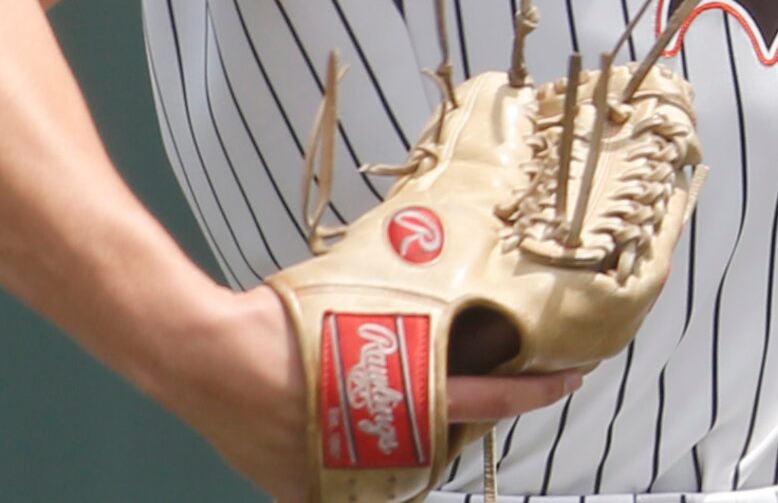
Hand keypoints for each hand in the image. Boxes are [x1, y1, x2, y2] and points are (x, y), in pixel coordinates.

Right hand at [180, 283, 583, 501]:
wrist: (206, 357)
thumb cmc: (280, 320)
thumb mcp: (352, 301)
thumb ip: (396, 315)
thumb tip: (432, 294)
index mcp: (402, 401)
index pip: (487, 401)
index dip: (533, 390)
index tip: (571, 378)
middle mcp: (383, 450)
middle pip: (445, 441)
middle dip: (460, 413)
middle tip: (471, 377)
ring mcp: (344, 480)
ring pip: (403, 466)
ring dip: (412, 435)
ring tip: (394, 392)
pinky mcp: (305, 494)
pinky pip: (350, 486)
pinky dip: (357, 460)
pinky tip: (342, 427)